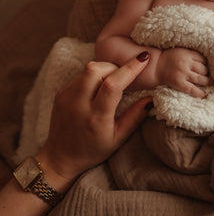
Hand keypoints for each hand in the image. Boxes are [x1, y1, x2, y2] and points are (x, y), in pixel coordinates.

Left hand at [37, 55, 151, 182]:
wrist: (59, 157)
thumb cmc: (92, 151)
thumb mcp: (118, 139)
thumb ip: (134, 117)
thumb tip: (150, 98)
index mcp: (95, 119)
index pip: (112, 86)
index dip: (129, 69)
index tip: (143, 58)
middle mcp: (78, 105)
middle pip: (95, 70)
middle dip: (114, 66)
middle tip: (123, 75)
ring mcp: (66, 98)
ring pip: (86, 69)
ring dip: (103, 69)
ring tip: (112, 80)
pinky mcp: (60, 93)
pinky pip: (79, 75)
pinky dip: (92, 75)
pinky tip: (98, 87)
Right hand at [156, 47, 213, 97]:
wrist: (154, 66)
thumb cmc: (167, 58)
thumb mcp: (180, 51)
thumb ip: (190, 55)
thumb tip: (205, 62)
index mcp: (186, 54)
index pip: (202, 59)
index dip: (206, 63)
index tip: (206, 67)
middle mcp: (186, 63)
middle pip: (203, 69)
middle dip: (207, 73)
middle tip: (210, 76)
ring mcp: (182, 73)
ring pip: (200, 79)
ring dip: (207, 82)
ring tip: (212, 84)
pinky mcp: (179, 83)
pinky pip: (192, 89)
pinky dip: (199, 93)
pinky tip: (204, 95)